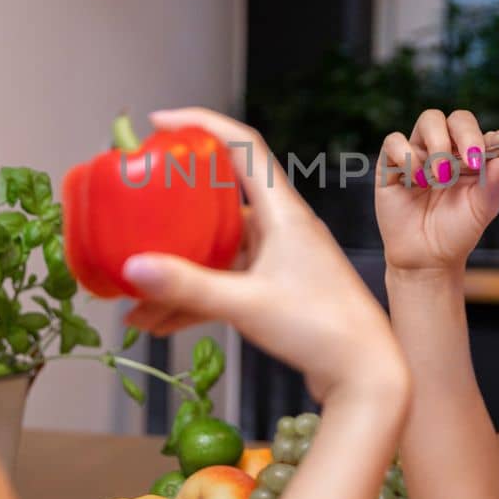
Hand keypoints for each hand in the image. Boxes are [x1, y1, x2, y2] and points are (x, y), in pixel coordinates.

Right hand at [119, 107, 402, 403]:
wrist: (366, 375)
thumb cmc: (322, 329)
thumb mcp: (246, 304)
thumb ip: (187, 287)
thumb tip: (132, 269)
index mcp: (283, 212)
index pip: (242, 146)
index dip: (201, 125)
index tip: (159, 123)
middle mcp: (283, 227)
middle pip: (220, 200)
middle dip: (174, 209)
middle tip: (134, 207)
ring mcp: (281, 259)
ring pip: (218, 251)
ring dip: (179, 270)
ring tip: (133, 296)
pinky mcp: (278, 290)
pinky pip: (226, 283)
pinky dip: (194, 298)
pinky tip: (158, 323)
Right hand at [375, 109, 498, 271]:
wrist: (427, 258)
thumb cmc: (456, 231)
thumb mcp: (483, 206)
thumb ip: (497, 177)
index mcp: (470, 156)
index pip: (483, 132)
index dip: (491, 136)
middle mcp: (445, 149)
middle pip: (456, 119)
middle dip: (466, 134)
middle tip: (472, 160)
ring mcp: (418, 154)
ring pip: (428, 120)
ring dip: (439, 144)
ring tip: (441, 175)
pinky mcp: (391, 165)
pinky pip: (394, 141)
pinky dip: (407, 156)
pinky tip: (416, 181)